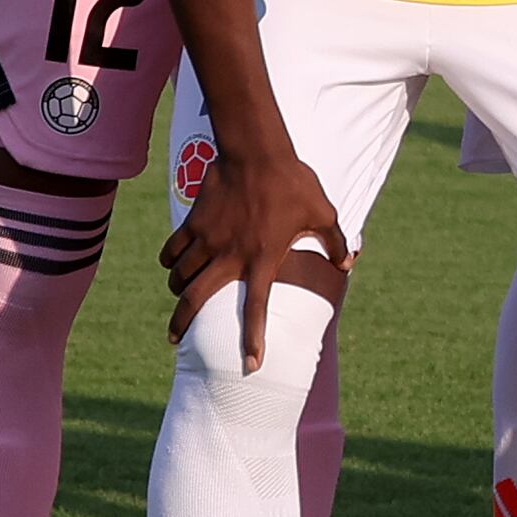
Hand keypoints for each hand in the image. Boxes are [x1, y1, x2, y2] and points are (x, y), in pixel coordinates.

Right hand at [160, 132, 348, 370]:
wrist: (257, 152)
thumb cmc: (294, 183)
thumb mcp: (323, 212)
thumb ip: (335, 241)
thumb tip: (347, 264)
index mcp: (263, 259)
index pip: (256, 309)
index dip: (254, 339)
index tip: (251, 364)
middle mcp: (230, 256)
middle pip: (196, 300)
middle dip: (181, 323)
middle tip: (175, 338)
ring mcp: (207, 240)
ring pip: (180, 277)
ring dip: (178, 290)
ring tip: (180, 296)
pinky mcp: (193, 223)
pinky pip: (171, 251)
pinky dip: (169, 261)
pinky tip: (172, 265)